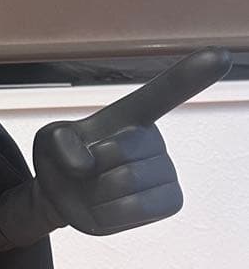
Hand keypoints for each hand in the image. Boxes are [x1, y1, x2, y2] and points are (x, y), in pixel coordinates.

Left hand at [33, 47, 230, 235]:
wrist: (63, 197)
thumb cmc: (63, 160)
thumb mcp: (49, 142)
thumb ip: (60, 144)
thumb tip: (87, 165)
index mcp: (132, 115)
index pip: (165, 92)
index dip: (192, 74)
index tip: (219, 55)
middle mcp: (156, 140)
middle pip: (123, 152)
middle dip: (93, 167)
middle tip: (89, 171)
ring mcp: (167, 171)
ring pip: (127, 182)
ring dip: (97, 192)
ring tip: (97, 189)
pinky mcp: (171, 201)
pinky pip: (135, 208)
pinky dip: (107, 213)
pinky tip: (106, 208)